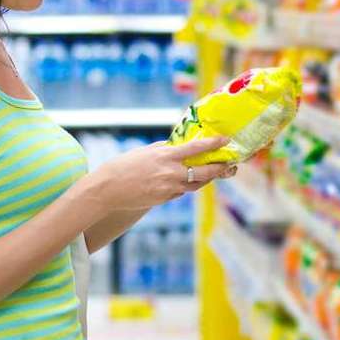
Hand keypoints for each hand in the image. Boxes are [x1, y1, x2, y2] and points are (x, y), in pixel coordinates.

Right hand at [82, 137, 236, 211]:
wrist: (108, 190)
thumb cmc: (124, 166)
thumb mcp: (146, 151)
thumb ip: (165, 149)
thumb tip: (180, 145)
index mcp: (166, 156)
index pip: (196, 148)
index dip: (214, 144)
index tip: (226, 140)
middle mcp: (171, 172)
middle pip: (204, 171)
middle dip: (220, 168)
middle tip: (231, 165)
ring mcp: (170, 188)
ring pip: (197, 184)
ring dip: (209, 178)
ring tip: (218, 172)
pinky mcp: (166, 199)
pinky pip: (183, 191)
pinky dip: (189, 185)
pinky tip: (192, 180)